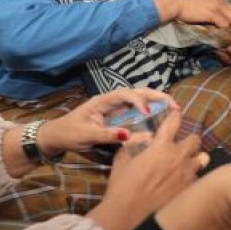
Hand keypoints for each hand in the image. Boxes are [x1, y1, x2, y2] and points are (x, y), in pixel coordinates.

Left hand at [39, 89, 175, 153]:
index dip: (139, 101)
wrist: (56, 137)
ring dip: (155, 102)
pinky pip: (135, 111)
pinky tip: (160, 116)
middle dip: (155, 96)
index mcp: (103, 100)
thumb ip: (108, 135)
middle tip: (174, 104)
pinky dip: (149, 112)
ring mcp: (114, 108)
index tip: (147, 113)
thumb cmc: (69, 133)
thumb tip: (129, 135)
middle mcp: (111, 101)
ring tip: (172, 107)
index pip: (125, 94)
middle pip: (137, 92)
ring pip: (138, 100)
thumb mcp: (87, 135)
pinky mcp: (116, 117)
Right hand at [87, 104, 206, 229]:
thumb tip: (142, 137)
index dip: (176, 115)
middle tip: (181, 146)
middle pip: (195, 139)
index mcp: (160, 146)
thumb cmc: (122, 188)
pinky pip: (198, 177)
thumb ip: (134, 144)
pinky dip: (192, 177)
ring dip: (195, 158)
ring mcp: (187, 174)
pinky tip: (183, 183)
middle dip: (189, 141)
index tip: (177, 112)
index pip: (174, 122)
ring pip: (202, 158)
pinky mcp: (191, 190)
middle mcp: (177, 157)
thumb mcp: (122, 160)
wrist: (127, 217)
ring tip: (186, 164)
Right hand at [154, 0, 230, 27]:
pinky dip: (226, 32)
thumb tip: (221, 27)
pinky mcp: (213, 13)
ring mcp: (218, 7)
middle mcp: (222, 2)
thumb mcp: (205, 9)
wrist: (177, 6)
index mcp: (221, 0)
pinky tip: (223, 38)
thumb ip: (214, 15)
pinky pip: (225, 24)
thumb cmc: (188, 9)